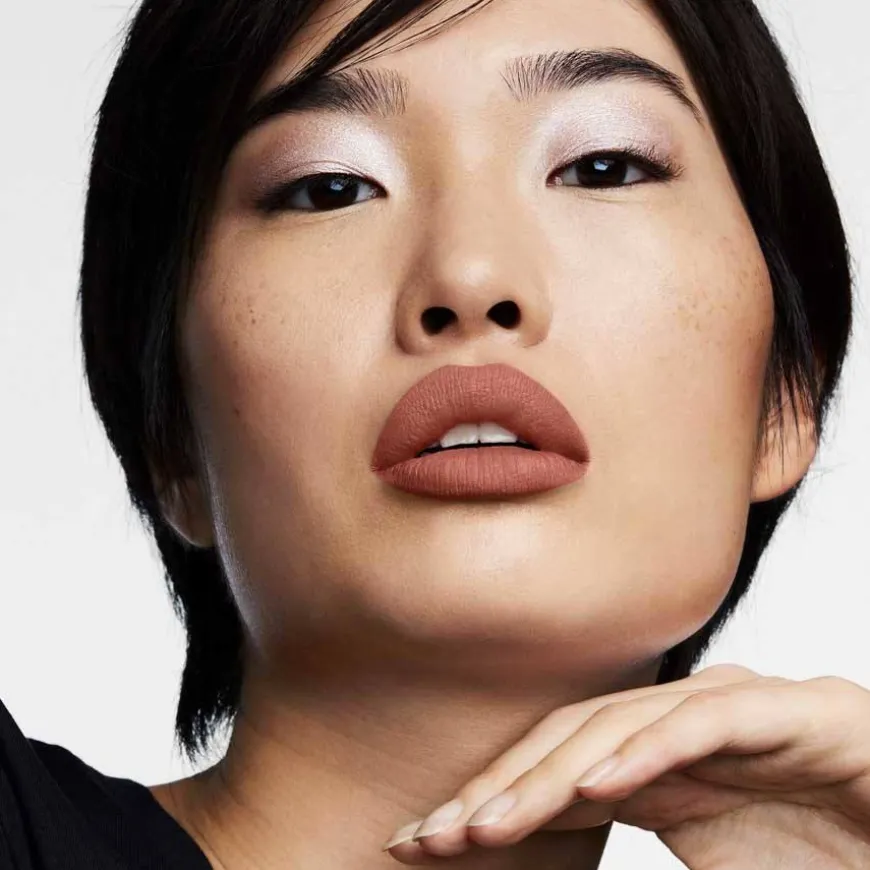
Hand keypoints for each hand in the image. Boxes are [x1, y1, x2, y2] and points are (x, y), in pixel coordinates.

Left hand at [382, 664, 869, 867]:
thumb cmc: (812, 840)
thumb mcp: (701, 848)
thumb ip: (630, 824)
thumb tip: (552, 834)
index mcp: (650, 755)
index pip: (551, 771)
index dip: (485, 800)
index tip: (418, 841)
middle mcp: (670, 721)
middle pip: (564, 743)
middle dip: (494, 787)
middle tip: (429, 835)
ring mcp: (721, 710)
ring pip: (615, 728)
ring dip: (548, 775)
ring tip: (487, 823)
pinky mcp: (778, 712)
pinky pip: (698, 724)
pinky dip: (644, 752)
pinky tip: (595, 785)